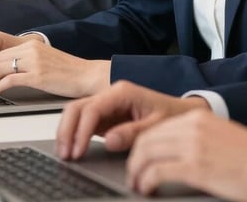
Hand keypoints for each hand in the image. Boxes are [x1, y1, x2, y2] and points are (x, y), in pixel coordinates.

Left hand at [0, 37, 110, 98]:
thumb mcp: (46, 60)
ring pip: (0, 68)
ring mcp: (34, 62)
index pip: (0, 51)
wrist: (87, 75)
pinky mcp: (38, 75)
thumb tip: (7, 72)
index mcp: (32, 44)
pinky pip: (9, 80)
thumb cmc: (69, 72)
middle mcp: (31, 49)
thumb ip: (28, 61)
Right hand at [57, 81, 208, 160]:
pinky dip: (74, 134)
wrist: (182, 113)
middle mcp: (111, 95)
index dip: (81, 131)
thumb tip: (109, 140)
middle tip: (65, 155)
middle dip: (67, 130)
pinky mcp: (105, 116)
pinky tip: (72, 150)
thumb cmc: (172, 115)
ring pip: (76, 112)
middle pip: (77, 107)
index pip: (92, 109)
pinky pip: (82, 122)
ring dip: (67, 132)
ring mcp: (106, 105)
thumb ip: (133, 132)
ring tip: (65, 155)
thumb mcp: (157, 125)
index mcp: (123, 92)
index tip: (78, 151)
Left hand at [127, 109, 246, 201]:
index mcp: (198, 117)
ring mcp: (193, 144)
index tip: (140, 162)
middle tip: (134, 178)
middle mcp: (192, 125)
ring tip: (138, 186)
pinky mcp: (195, 166)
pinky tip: (147, 190)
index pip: (157, 127)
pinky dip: (146, 182)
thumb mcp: (220, 136)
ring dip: (137, 173)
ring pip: (146, 154)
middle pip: (147, 139)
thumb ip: (198, 138)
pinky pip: (156, 172)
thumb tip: (177, 153)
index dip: (142, 146)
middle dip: (135, 160)